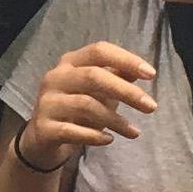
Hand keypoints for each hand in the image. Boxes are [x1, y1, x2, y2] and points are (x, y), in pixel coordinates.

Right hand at [15, 40, 157, 173]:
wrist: (41, 139)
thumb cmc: (75, 109)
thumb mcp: (97, 91)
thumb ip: (116, 78)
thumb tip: (141, 72)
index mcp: (70, 62)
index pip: (99, 51)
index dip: (126, 59)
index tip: (151, 74)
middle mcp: (55, 77)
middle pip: (93, 76)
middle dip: (126, 91)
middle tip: (151, 107)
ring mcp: (47, 102)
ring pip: (85, 105)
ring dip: (115, 120)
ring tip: (134, 132)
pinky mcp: (43, 128)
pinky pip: (72, 131)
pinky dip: (94, 136)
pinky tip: (109, 140)